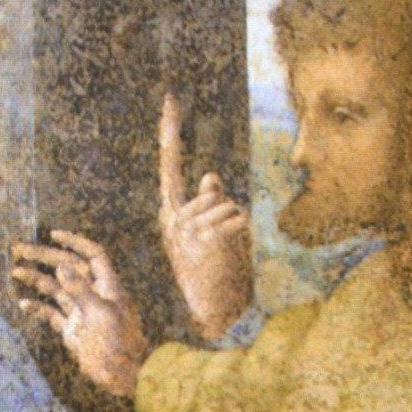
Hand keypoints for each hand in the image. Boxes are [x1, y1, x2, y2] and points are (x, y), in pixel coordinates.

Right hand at [11, 231, 151, 397]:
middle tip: (19, 250)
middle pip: (68, 267)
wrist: (123, 376)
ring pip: (56, 288)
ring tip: (15, 271)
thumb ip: (80, 289)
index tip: (53, 235)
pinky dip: (38, 308)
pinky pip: (52, 313)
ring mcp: (81, 311)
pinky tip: (24, 304)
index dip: (75, 242)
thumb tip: (61, 266)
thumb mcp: (100, 314)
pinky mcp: (72, 329)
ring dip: (36, 279)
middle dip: (44, 257)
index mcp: (107, 286)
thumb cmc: (118, 344)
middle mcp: (93, 294)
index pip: (92, 255)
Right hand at [158, 94, 253, 340]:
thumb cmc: (210, 276)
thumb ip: (207, 204)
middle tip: (222, 246)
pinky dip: (243, 235)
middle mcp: (172, 218)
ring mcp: (187, 226)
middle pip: (214, 192)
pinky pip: (238, 219)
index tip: (170, 99)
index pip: (169, 164)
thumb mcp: (208, 236)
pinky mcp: (206, 235)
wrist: (206, 313)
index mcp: (170, 215)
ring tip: (225, 254)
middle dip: (227, 215)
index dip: (171, 131)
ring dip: (237, 227)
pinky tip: (230, 256)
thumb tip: (211, 175)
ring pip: (228, 205)